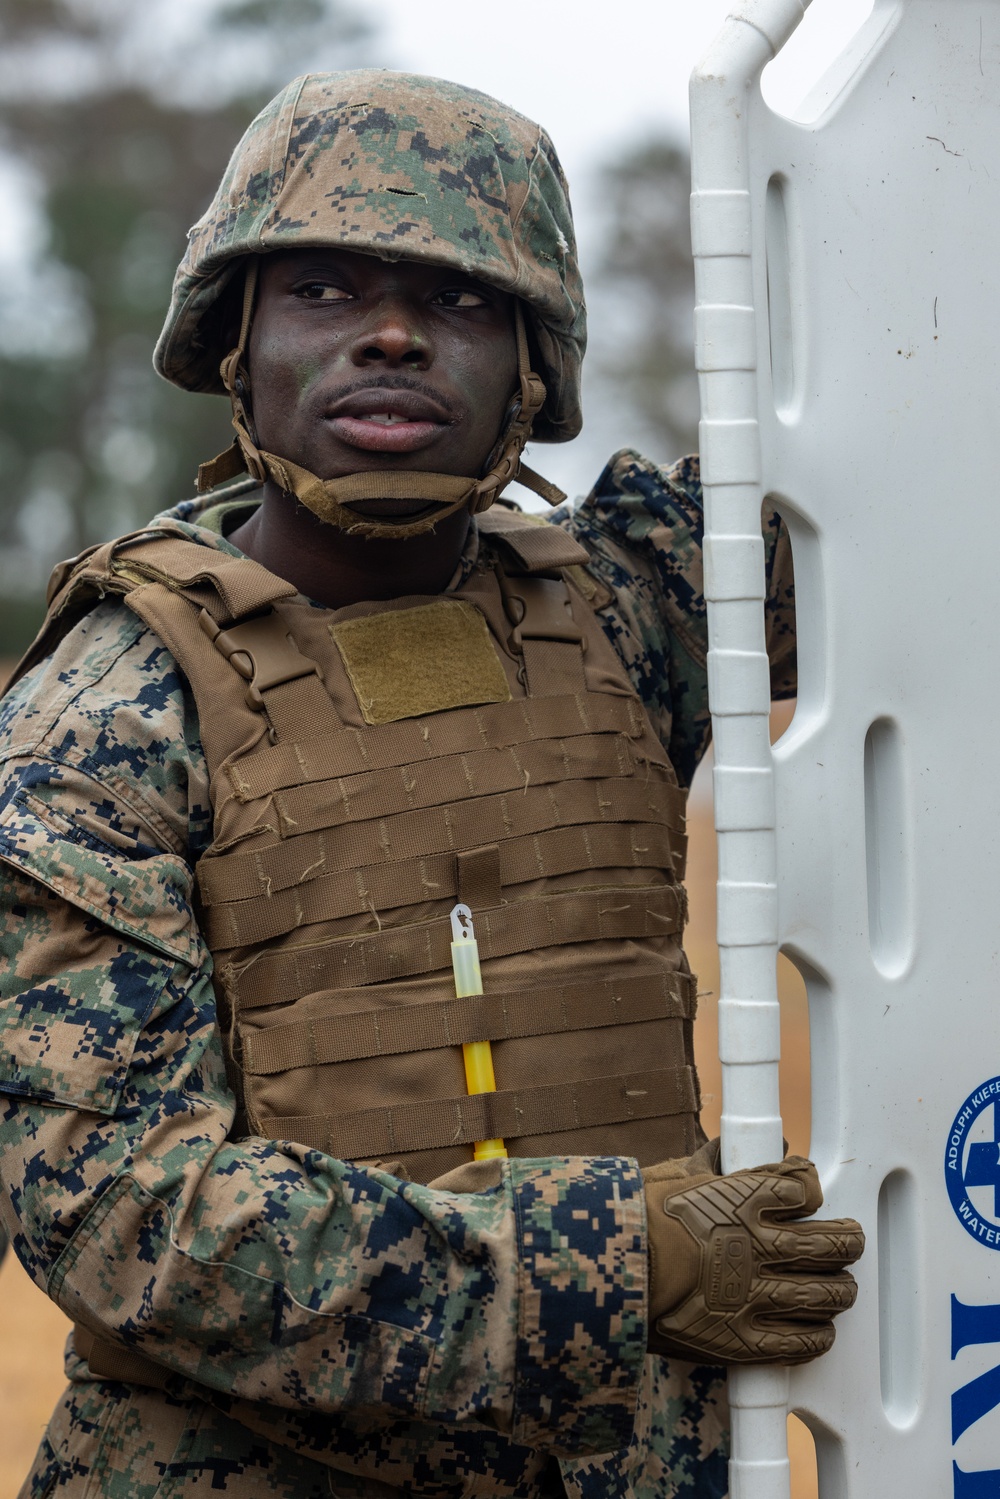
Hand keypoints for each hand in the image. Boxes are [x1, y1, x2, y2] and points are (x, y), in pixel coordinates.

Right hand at [644, 1143, 863, 1364]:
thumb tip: (726, 1147)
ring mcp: (759, 1294)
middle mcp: (764, 1244)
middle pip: (834, 1242)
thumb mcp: (676, 1174)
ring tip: (841, 1288)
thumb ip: (711, 1161)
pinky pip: (803, 1343)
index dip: (812, 1189)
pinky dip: (818, 1336)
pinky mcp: (746, 1340)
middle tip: (848, 1241)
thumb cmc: (639, 1218)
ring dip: (840, 1290)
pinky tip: (818, 1330)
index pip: (807, 1186)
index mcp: (749, 1198)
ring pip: (828, 1293)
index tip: (809, 1194)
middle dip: (847, 1241)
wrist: (614, 1270)